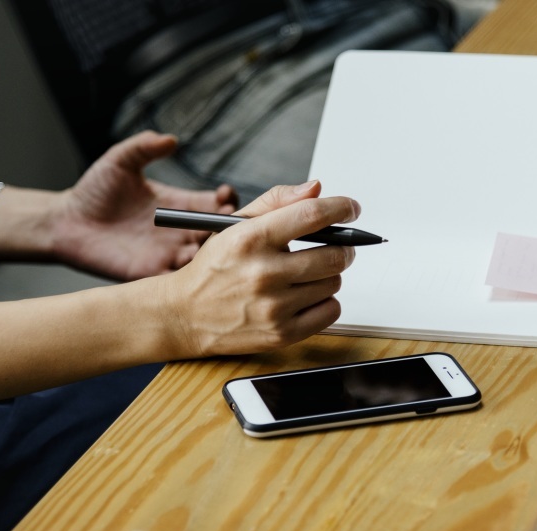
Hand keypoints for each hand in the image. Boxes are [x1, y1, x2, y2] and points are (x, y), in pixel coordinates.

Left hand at [51, 131, 236, 279]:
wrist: (66, 222)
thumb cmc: (93, 190)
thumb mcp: (120, 161)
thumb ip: (144, 147)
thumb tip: (171, 139)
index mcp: (178, 203)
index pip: (215, 204)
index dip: (227, 201)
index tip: (226, 196)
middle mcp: (178, 231)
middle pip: (217, 233)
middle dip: (227, 229)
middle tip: (225, 222)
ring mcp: (167, 254)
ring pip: (204, 258)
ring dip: (212, 253)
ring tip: (208, 243)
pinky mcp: (151, 273)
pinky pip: (179, 280)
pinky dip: (190, 277)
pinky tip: (192, 266)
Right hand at [161, 180, 359, 356]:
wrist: (185, 315)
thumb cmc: (215, 267)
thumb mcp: (236, 225)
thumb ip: (277, 201)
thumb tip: (317, 189)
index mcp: (251, 239)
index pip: (311, 215)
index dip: (341, 208)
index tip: (351, 208)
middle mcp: (263, 273)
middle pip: (334, 254)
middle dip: (342, 247)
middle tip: (336, 246)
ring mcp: (273, 307)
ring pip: (334, 282)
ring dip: (328, 275)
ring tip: (306, 274)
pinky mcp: (281, 334)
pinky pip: (331, 311)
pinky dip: (325, 302)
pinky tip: (306, 296)